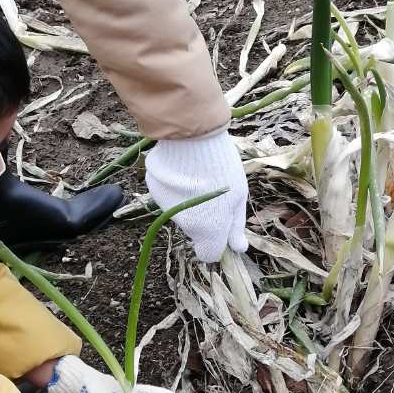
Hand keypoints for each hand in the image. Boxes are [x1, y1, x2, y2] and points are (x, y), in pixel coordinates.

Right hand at [145, 131, 247, 263]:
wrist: (192, 138)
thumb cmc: (222, 168)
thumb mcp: (239, 196)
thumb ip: (236, 226)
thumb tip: (238, 249)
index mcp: (208, 231)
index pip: (208, 254)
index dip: (216, 243)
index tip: (221, 227)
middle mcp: (185, 225)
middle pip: (196, 232)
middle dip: (204, 219)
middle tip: (214, 193)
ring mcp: (166, 208)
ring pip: (181, 213)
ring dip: (190, 202)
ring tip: (199, 177)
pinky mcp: (154, 190)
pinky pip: (168, 196)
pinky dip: (176, 188)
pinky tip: (183, 170)